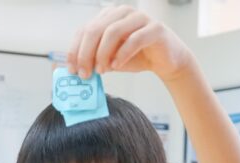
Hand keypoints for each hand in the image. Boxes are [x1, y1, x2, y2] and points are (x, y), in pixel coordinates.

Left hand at [67, 6, 192, 81]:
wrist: (167, 61)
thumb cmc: (137, 57)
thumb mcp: (110, 58)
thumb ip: (95, 59)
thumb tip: (75, 69)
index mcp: (108, 16)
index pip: (85, 29)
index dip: (75, 50)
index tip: (72, 70)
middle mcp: (122, 12)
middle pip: (96, 29)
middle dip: (86, 53)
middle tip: (85, 74)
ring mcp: (140, 17)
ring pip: (113, 32)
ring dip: (103, 54)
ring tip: (101, 71)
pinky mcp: (155, 28)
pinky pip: (134, 39)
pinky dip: (122, 54)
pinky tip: (116, 66)